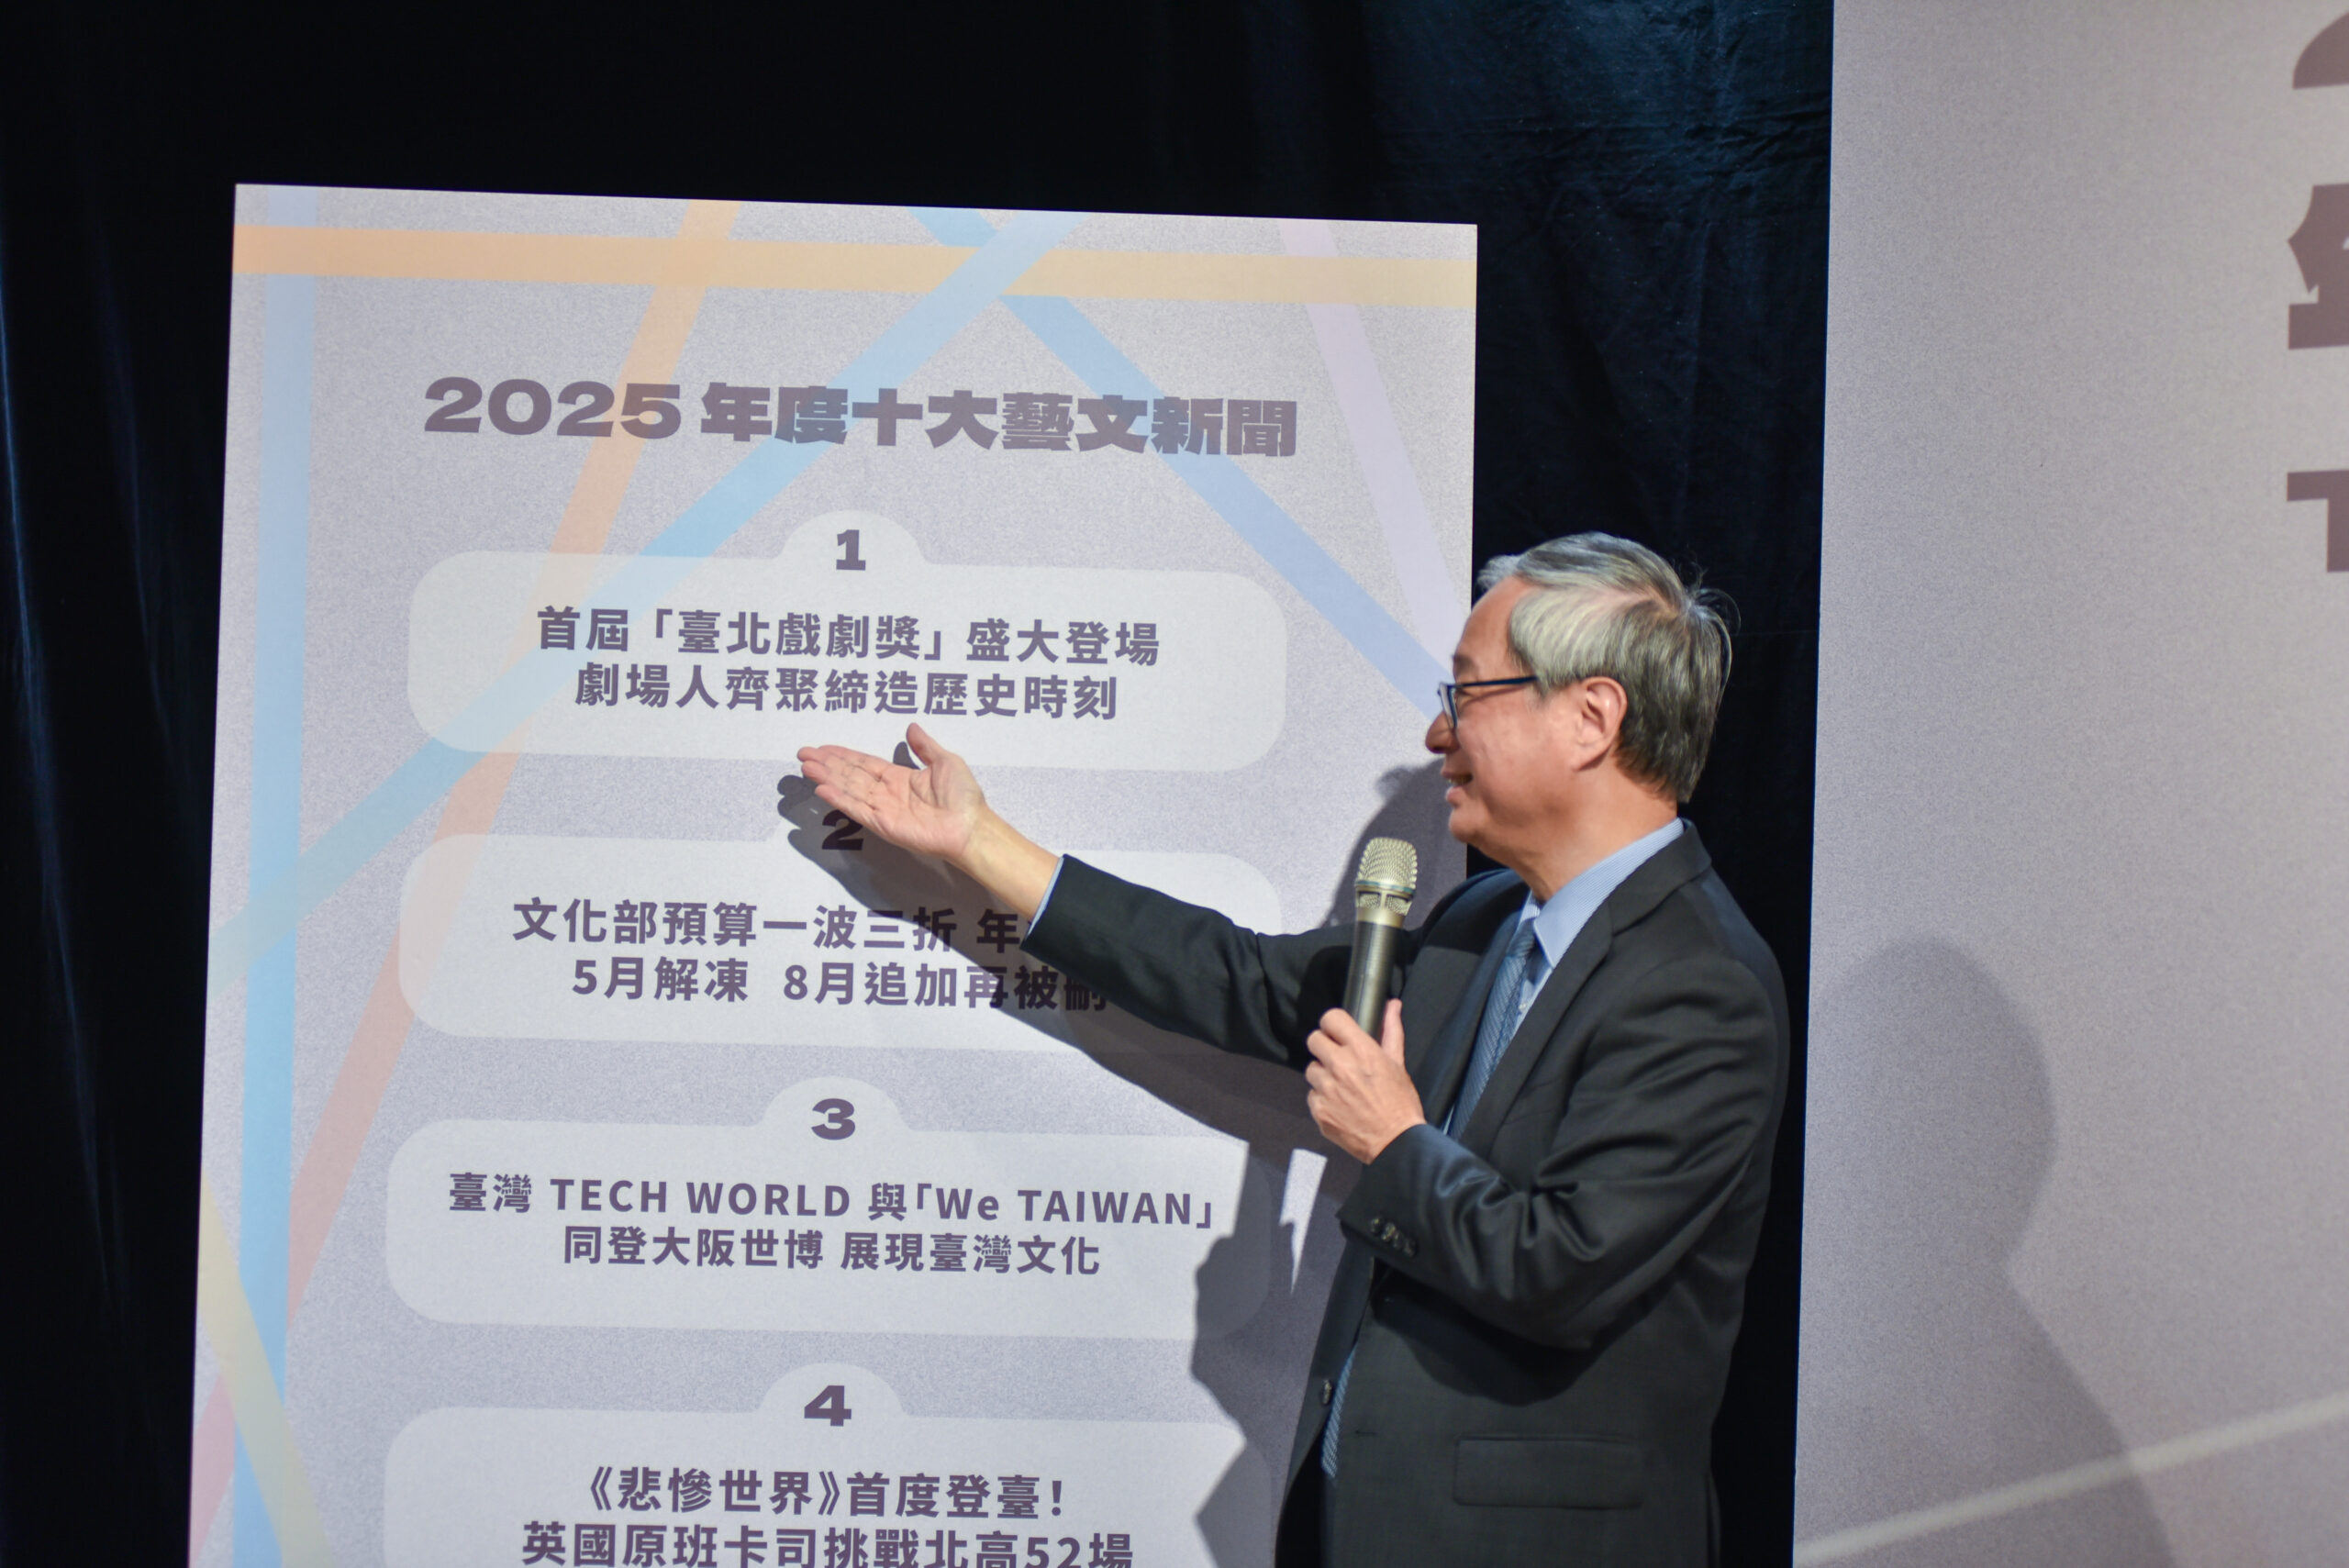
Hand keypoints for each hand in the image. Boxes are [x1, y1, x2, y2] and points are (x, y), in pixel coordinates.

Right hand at [797, 724, 1057, 916]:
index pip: (864, 763)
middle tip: (803, 754)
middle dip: (827, 764)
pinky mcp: (883, 824)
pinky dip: (840, 800)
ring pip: (849, 789)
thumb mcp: (946, 761)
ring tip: (807, 767)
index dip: (843, 755)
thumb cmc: (963, 796)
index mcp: (900, 777)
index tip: (823, 748)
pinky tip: (823, 789)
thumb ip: (924, 746)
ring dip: (827, 778)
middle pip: (851, 775)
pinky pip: (857, 809)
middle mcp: (887, 792)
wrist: (971, 826)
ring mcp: (883, 809)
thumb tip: (911, 726)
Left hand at [1304, 1000, 1425, 1163]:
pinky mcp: (1318, 1110)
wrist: (1396, 1143)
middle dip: (1324, 1046)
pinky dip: (1322, 1099)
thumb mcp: (1398, 1063)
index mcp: (1360, 1050)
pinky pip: (1312, 1095)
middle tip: (1337, 1059)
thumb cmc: (1400, 1103)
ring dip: (1323, 1075)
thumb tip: (1392, 1005)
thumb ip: (1391, 1031)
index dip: (1333, 1025)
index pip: (1330, 1019)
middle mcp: (1339, 1066)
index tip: (1338, 1033)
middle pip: (1313, 1040)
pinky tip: (1340, 1105)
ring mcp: (1325, 1089)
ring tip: (1341, 1087)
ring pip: (1311, 1070)